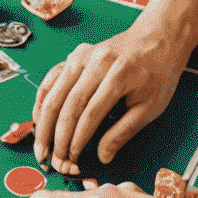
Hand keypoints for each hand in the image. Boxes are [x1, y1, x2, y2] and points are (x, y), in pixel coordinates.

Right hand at [32, 19, 191, 170]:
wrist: (158, 39)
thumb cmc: (158, 72)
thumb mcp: (151, 107)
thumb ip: (124, 132)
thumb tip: (103, 156)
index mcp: (119, 74)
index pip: (90, 113)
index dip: (78, 139)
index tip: (73, 158)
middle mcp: (96, 62)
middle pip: (67, 104)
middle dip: (56, 136)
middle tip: (52, 159)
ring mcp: (82, 56)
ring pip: (54, 92)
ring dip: (43, 122)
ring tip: (41, 146)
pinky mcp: (75, 56)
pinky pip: (51, 79)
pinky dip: (42, 101)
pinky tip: (39, 119)